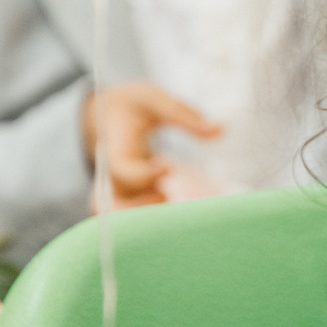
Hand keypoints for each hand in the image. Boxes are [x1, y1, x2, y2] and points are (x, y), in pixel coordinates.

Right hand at [80, 83, 222, 210]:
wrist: (106, 115)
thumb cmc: (133, 106)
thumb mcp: (154, 99)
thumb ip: (183, 115)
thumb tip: (220, 129)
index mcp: (115, 148)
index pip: (121, 169)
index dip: (142, 174)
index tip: (169, 167)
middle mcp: (111, 175)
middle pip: (111, 204)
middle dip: (139, 210)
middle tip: (171, 201)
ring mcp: (115, 190)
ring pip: (118, 217)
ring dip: (144, 223)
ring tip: (177, 216)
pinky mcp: (124, 199)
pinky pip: (127, 221)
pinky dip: (145, 227)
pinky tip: (176, 224)